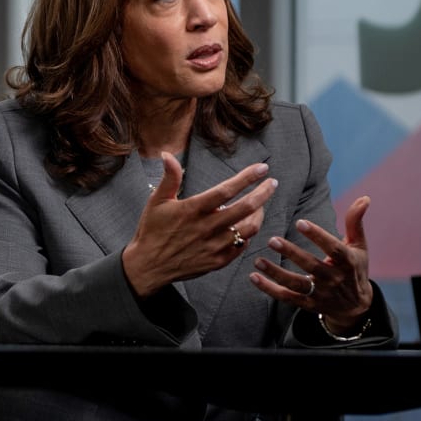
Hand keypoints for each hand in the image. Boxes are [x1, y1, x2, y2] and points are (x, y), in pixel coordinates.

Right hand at [120, 155, 277, 296]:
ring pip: (248, 229)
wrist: (148, 266)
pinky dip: (247, 235)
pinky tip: (246, 227)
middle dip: (263, 193)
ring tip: (260, 206)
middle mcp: (207, 227)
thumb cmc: (152, 231)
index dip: (247, 178)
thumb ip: (169, 177)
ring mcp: (214, 246)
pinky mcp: (217, 261)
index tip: (262, 168)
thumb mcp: (157, 201)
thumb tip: (168, 154)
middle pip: (245, 208)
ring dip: (259, 215)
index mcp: (193, 209)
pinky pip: (241, 247)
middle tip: (272, 183)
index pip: (227, 190)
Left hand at [248, 195, 372, 328]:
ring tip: (258, 261)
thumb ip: (355, 222)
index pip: (333, 248)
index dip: (317, 235)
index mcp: (348, 262)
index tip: (300, 222)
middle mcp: (334, 279)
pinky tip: (254, 277)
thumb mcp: (359, 246)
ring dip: (276, 273)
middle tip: (272, 240)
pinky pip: (287, 298)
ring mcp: (321, 294)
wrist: (356, 306)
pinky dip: (270, 289)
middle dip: (292, 253)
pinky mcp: (309, 304)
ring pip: (297, 284)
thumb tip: (364, 197)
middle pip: (312, 266)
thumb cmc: (354, 269)